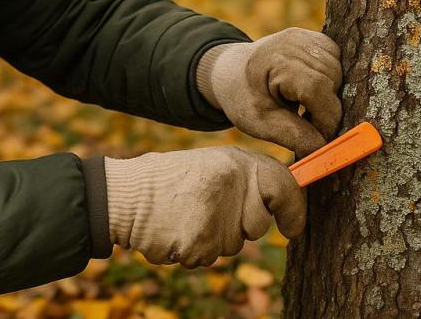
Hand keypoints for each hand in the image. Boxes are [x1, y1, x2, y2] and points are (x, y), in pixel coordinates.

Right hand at [104, 146, 304, 267]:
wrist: (125, 195)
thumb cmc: (169, 179)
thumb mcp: (211, 164)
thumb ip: (246, 178)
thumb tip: (283, 202)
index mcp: (235, 163)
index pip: (284, 186)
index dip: (295, 210)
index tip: (293, 227)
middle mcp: (230, 188)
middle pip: (258, 225)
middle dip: (239, 224)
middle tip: (207, 207)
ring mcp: (215, 218)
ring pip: (232, 245)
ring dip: (213, 238)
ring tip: (186, 215)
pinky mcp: (199, 245)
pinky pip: (208, 258)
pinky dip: (193, 249)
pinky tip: (175, 230)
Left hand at [197, 28, 343, 156]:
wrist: (232, 72)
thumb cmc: (243, 98)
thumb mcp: (261, 122)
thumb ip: (294, 136)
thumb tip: (326, 148)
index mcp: (276, 61)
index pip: (317, 89)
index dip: (326, 119)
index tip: (320, 139)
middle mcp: (293, 42)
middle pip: (332, 81)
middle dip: (328, 109)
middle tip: (309, 125)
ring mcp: (305, 36)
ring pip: (339, 72)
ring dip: (330, 95)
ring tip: (306, 108)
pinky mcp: (313, 37)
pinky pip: (337, 61)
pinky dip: (331, 80)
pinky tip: (311, 91)